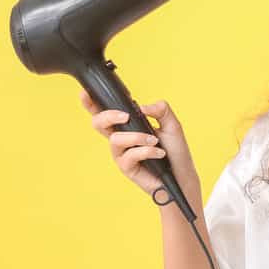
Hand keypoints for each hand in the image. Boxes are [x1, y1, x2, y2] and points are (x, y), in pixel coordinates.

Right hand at [80, 89, 200, 199]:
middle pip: (98, 124)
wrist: (182, 176)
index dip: (91, 103)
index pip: (106, 113)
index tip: (85, 92)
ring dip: (137, 137)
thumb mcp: (172, 125)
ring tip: (155, 141)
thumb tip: (142, 107)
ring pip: (115, 139)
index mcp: (128, 126)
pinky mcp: (126, 168)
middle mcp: (121, 139)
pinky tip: (159, 154)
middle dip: (108, 116)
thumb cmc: (175, 152)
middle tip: (126, 116)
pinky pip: (129, 155)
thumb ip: (161, 110)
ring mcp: (122, 154)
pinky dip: (146, 151)